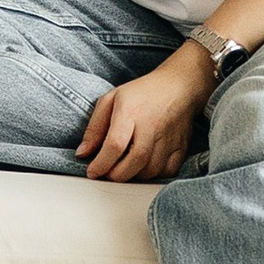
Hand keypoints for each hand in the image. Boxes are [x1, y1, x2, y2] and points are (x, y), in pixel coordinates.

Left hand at [78, 43, 213, 183]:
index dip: (101, 164)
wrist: (178, 86)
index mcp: (130, 112)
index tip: (92, 171)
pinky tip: (144, 166)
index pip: (115, 145)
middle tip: (108, 172)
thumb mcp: (111, 100)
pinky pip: (167, 172)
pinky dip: (153, 176)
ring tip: (124, 167)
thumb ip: (94, 128)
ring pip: (150, 171)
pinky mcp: (181, 147)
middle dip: (116, 175)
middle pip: (134, 162)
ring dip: (133, 176)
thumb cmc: (142, 93)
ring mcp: (169, 138)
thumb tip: (82, 154)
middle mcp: (151, 126)